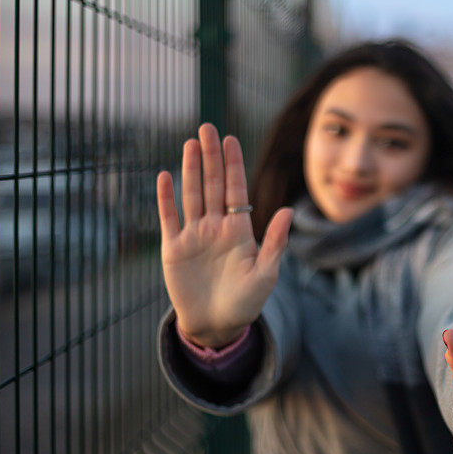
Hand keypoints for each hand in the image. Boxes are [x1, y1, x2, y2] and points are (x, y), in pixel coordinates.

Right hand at [156, 123, 292, 347]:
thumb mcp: (266, 274)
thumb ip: (274, 242)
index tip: (230, 139)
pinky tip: (164, 175)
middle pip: (213, 185)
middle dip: (211, 157)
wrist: (217, 325)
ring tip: (190, 143)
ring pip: (191, 195)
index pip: (235, 190)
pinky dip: (166, 198)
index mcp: (239, 229)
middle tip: (207, 128)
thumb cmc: (246, 301)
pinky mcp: (173, 248)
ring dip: (190, 169)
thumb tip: (288, 211)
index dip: (233, 164)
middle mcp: (215, 226)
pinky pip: (169, 218)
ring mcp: (194, 235)